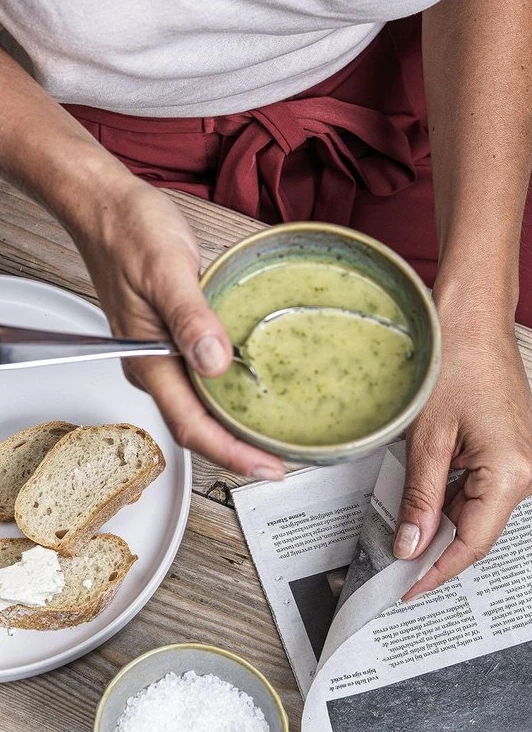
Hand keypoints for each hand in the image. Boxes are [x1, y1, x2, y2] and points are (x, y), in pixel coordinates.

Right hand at [59, 156, 285, 479]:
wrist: (103, 206)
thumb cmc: (128, 230)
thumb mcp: (165, 267)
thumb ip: (190, 316)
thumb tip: (215, 362)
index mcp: (146, 357)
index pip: (190, 425)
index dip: (231, 454)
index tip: (268, 469)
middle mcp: (149, 363)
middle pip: (194, 425)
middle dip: (237, 449)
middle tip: (284, 459)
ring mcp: (155, 351)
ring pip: (195, 405)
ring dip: (232, 424)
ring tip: (273, 432)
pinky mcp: (164, 336)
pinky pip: (195, 379)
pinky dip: (224, 394)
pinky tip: (249, 385)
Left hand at [397, 293, 531, 598]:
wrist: (470, 319)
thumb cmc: (453, 364)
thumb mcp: (427, 437)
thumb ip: (420, 496)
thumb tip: (410, 546)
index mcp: (512, 476)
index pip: (470, 544)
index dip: (437, 572)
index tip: (407, 592)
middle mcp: (524, 474)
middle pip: (474, 531)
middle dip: (434, 552)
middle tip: (393, 572)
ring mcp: (518, 461)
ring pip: (472, 509)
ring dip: (438, 523)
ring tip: (398, 538)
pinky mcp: (505, 449)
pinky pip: (476, 486)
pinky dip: (446, 497)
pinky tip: (419, 503)